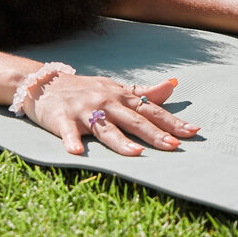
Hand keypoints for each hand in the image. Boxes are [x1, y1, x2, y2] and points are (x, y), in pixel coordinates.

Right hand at [25, 74, 199, 155]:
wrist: (44, 82)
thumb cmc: (85, 89)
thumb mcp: (115, 88)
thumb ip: (144, 92)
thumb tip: (173, 85)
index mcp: (121, 97)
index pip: (151, 111)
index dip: (172, 122)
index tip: (193, 132)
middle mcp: (106, 103)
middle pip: (134, 121)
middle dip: (154, 134)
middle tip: (174, 146)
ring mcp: (84, 111)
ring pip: (105, 128)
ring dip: (120, 142)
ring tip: (136, 154)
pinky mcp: (62, 119)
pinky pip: (68, 132)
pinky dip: (71, 141)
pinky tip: (76, 152)